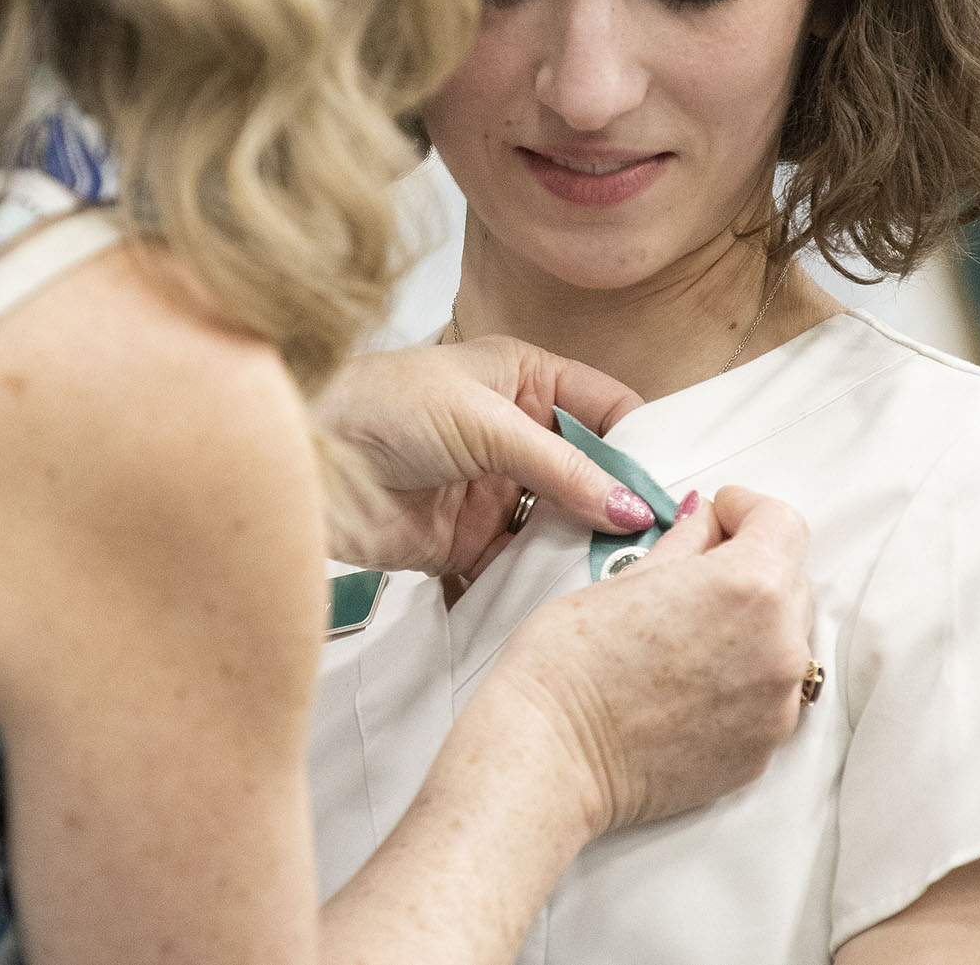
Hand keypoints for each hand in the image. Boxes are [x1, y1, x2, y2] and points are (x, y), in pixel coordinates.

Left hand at [315, 337, 653, 575]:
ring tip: (621, 578)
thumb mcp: (483, 421)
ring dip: (585, 549)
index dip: (643, 446)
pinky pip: (522, 566)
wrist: (306, 459)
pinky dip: (542, 582)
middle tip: (660, 546)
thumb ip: (560, 467)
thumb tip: (629, 506)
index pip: (609, 410)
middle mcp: (519, 434)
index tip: (673, 489)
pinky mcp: (470, 543)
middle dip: (621, 507)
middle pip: (593, 474)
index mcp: (528, 381)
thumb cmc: (380, 405)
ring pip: (563, 524)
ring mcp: (497, 491)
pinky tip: (567, 599)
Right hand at [483, 486, 814, 833]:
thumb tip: (705, 522)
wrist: (550, 758)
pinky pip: (770, 695)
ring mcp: (776, 707)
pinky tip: (691, 679)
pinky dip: (745, 677)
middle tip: (695, 572)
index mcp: (748, 587)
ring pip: (785, 641)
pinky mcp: (762, 751)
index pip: (783, 523)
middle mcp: (779, 648)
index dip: (747, 509)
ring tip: (689, 632)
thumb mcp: (626, 577)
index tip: (720, 516)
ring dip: (753, 624)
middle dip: (749, 565)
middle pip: (790, 580)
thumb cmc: (569, 664)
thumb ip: (686, 544)